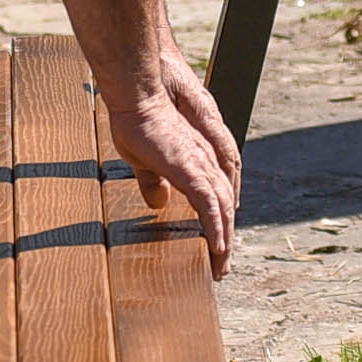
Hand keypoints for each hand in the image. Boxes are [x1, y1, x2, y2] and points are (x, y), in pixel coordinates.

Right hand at [105, 42, 238, 276]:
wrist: (137, 96)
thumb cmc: (137, 121)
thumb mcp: (142, 160)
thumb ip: (153, 182)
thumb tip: (158, 203)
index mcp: (195, 161)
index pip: (213, 198)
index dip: (215, 222)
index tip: (212, 246)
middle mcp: (205, 164)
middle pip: (223, 208)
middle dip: (224, 238)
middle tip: (221, 265)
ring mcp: (201, 166)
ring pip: (222, 211)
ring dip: (223, 241)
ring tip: (221, 265)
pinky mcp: (192, 170)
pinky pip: (210, 207)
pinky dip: (216, 229)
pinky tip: (218, 248)